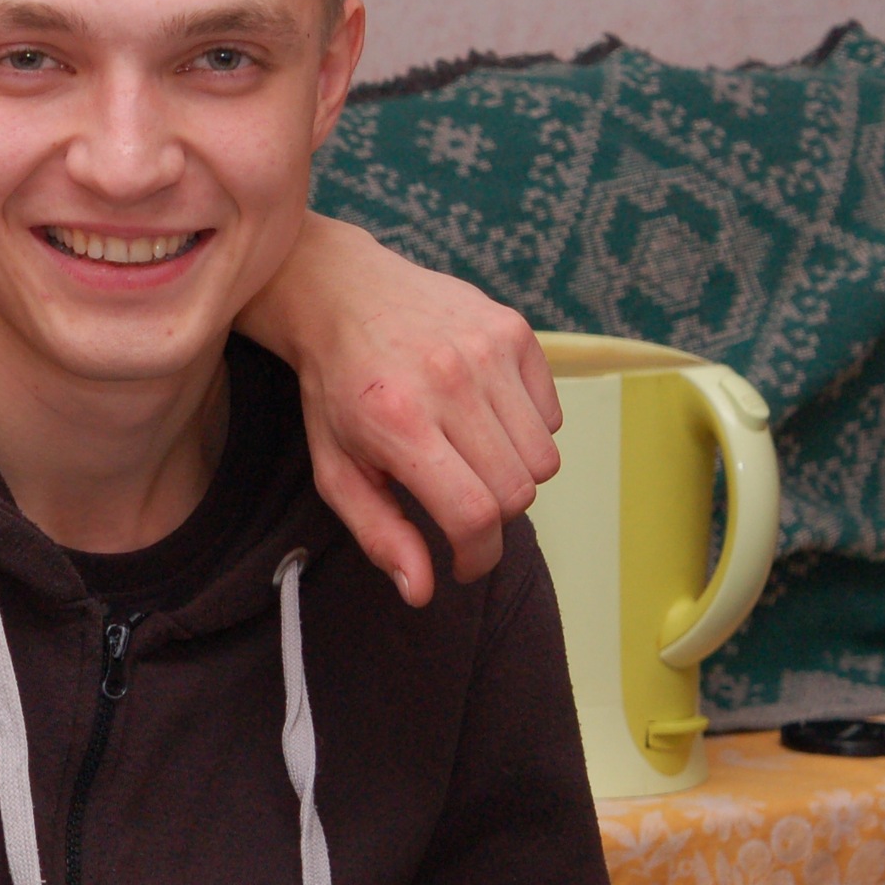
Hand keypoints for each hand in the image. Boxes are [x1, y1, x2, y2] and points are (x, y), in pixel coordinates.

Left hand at [240, 216, 560, 605]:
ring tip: (468, 456)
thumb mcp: (336, 470)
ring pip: (544, 457)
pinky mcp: (514, 328)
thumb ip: (379, 534)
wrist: (339, 293)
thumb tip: (421, 591)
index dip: (478, 556)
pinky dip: (526, 430)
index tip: (464, 563)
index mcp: (400, 423)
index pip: (476, 514)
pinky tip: (481, 414)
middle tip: (461, 506)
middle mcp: (451, 381)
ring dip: (513, 474)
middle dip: (495, 517)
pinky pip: (551, 414)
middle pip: (518, 491)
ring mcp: (488, 350)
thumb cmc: (334, 391)